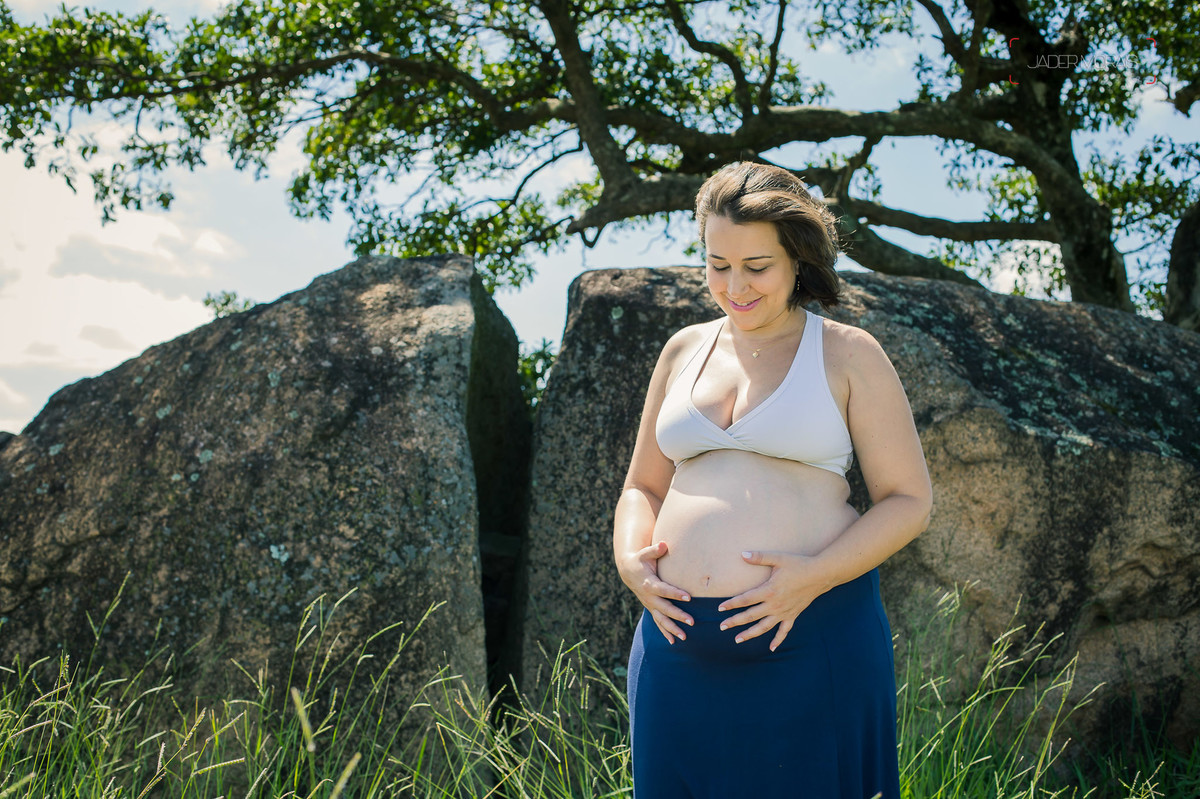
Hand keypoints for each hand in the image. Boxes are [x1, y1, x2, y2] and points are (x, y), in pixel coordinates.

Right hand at [616, 541, 693, 644]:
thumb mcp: (645, 553)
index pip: (664, 590)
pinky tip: (674, 641)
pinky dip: (665, 632)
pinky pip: (658, 622)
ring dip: (672, 629)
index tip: (689, 597)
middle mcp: (649, 597)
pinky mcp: (651, 608)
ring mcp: (649, 605)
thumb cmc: (641, 560)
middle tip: (692, 621)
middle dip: (678, 616)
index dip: (676, 593)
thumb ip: (655, 550)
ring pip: (661, 619)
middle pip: (665, 608)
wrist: (628, 571)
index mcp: (649, 584)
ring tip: (684, 637)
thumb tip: (664, 544)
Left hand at [717, 550, 832, 651]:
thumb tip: (742, 554)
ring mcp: (784, 612)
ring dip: (750, 634)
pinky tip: (772, 648)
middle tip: (722, 626)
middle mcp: (775, 605)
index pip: (745, 599)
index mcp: (769, 591)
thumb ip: (759, 557)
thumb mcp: (778, 558)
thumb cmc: (798, 564)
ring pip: (764, 627)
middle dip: (735, 622)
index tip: (720, 608)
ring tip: (737, 639)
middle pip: (750, 616)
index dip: (731, 604)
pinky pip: (784, 631)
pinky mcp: (793, 615)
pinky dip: (778, 640)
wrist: (820, 575)